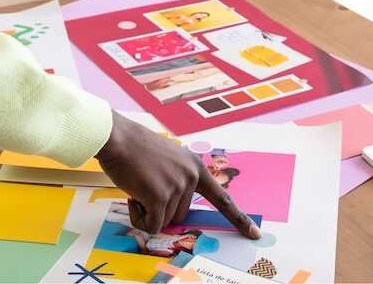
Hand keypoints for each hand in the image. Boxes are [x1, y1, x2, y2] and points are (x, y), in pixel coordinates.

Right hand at [95, 111, 259, 239]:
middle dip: (159, 209)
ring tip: (137, 186)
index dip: (239, 218)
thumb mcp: (166, 162)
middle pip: (180, 216)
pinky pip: (151, 225)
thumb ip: (176, 182)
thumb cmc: (134, 149)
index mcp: (195, 166)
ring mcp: (178, 186)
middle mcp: (191, 176)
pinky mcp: (160, 196)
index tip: (255, 234)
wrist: (117, 137)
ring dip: (147, 212)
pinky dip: (138, 218)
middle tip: (144, 186)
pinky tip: (132, 195)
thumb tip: (172, 213)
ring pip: (164, 221)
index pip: (222, 198)